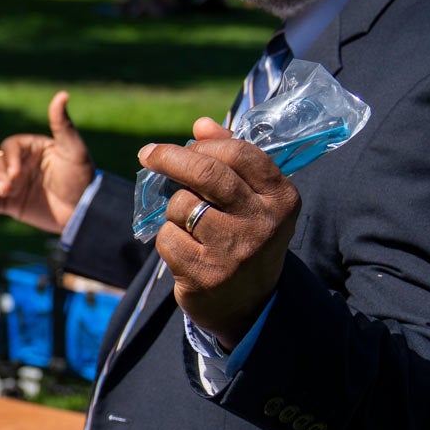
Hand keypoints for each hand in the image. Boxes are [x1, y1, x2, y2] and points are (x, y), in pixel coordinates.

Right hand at [0, 91, 96, 233]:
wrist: (86, 212)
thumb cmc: (82, 177)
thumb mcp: (74, 151)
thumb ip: (63, 125)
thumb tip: (62, 94)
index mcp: (31, 148)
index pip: (10, 147)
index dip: (10, 158)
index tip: (15, 173)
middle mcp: (19, 164)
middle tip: (6, 188)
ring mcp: (14, 185)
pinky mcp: (11, 204)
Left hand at [139, 116, 299, 347]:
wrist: (249, 304)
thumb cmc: (245, 237)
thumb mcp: (251, 198)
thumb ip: (231, 158)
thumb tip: (201, 124)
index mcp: (280, 197)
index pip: (238, 154)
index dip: (201, 145)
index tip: (176, 145)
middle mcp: (263, 223)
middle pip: (206, 174)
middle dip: (169, 158)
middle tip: (148, 154)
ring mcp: (235, 251)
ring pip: (182, 205)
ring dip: (174, 209)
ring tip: (188, 224)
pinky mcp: (206, 275)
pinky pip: (168, 238)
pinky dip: (167, 238)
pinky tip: (184, 250)